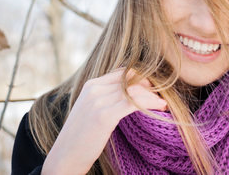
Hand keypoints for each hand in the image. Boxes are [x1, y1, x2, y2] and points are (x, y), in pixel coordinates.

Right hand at [41, 69, 166, 174]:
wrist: (64, 157)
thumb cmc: (81, 137)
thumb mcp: (91, 110)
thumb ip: (106, 97)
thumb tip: (129, 94)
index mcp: (91, 85)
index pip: (122, 72)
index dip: (140, 78)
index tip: (152, 89)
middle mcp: (94, 89)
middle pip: (130, 78)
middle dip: (149, 85)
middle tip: (160, 96)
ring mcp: (98, 101)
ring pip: (134, 89)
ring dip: (153, 95)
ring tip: (163, 103)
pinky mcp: (104, 115)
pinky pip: (134, 103)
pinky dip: (150, 103)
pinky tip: (160, 107)